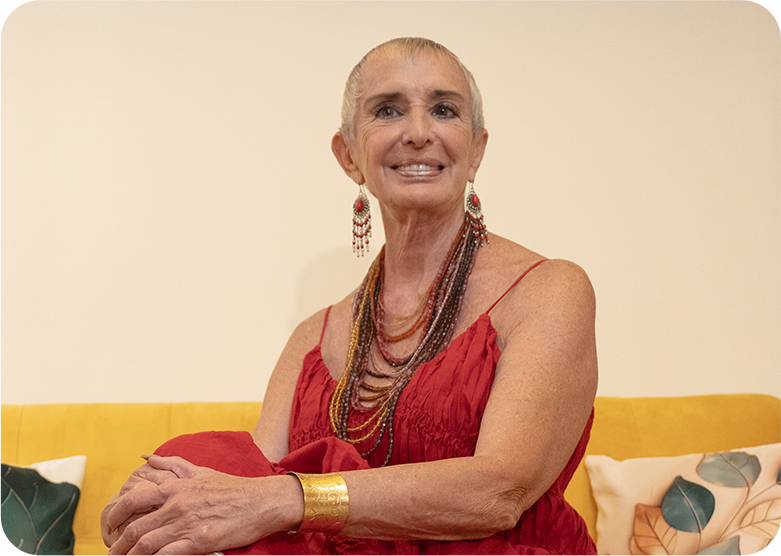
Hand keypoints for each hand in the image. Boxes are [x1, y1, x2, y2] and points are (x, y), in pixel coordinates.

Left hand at [104, 455, 302, 555]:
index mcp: (176, 487)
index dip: (116, 514)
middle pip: (135, 527)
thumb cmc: (233, 487)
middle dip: (118, 544)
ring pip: (146, 545)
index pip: (134, 498)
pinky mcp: (199, 541)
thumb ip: (173, 464)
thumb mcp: (201, 470)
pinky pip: (167, 555)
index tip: (110, 524)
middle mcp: (177, 504)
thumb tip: (147, 457)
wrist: (262, 501)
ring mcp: (187, 524)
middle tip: (112, 552)